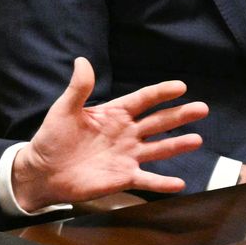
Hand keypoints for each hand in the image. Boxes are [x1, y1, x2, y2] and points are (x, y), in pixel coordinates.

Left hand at [12, 57, 208, 207]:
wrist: (43, 171)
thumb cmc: (53, 138)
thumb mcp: (64, 110)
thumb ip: (78, 88)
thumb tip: (81, 60)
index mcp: (114, 114)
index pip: (142, 100)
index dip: (161, 93)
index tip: (180, 86)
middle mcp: (126, 134)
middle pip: (158, 122)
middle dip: (180, 115)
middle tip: (202, 108)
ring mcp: (127, 156)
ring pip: (159, 149)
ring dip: (178, 145)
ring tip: (197, 140)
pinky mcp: (123, 177)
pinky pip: (147, 180)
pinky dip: (163, 183)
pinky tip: (180, 183)